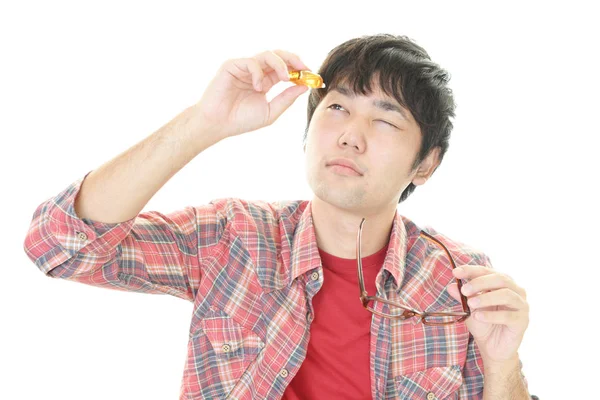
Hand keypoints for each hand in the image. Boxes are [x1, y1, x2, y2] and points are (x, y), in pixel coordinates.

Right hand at [195, 49, 310, 139]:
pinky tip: (258, 86)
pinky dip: (259, 72)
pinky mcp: (232, 65)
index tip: (312, 76)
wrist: (218, 124)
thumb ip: (286, 99)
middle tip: (305, 68)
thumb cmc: (240, 120)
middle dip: (294, 60)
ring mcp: (244, 67)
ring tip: (286, 77)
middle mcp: (256, 71)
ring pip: (267, 54)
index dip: (300, 70)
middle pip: (279, 56)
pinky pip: (251, 61)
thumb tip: (304, 87)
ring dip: (281, 64)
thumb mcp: (270, 111)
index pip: (286, 69)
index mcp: (266, 81)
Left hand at [447, 265, 528, 364]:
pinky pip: (508, 315)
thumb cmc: (483, 323)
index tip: (456, 272)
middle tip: (464, 290)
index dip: (471, 270)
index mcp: (502, 283)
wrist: (492, 347)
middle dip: (480, 282)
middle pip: (500, 279)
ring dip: (486, 298)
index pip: (487, 271)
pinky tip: (478, 316)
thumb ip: (462, 297)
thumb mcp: (469, 308)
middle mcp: (515, 290)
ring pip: (506, 295)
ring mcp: (521, 305)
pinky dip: (491, 315)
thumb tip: (451, 286)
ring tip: (470, 304)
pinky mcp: (522, 321)